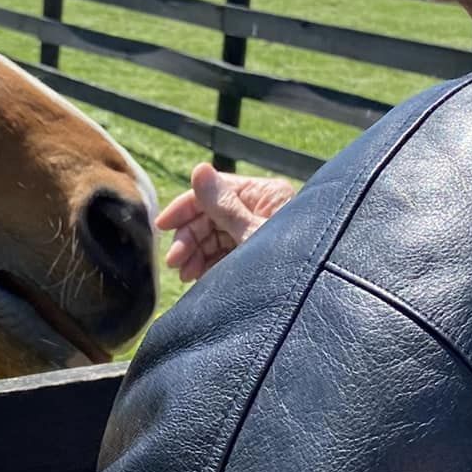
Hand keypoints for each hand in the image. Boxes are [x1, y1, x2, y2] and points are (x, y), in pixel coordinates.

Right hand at [155, 162, 296, 282]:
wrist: (308, 301)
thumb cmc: (287, 263)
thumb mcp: (251, 233)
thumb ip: (223, 205)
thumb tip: (199, 169)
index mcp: (265, 194)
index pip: (214, 190)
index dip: (185, 207)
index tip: (163, 225)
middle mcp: (261, 209)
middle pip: (211, 216)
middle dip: (190, 239)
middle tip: (175, 262)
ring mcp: (257, 233)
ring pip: (215, 237)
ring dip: (196, 254)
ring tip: (185, 275)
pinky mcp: (254, 255)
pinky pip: (224, 254)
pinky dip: (208, 264)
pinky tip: (197, 277)